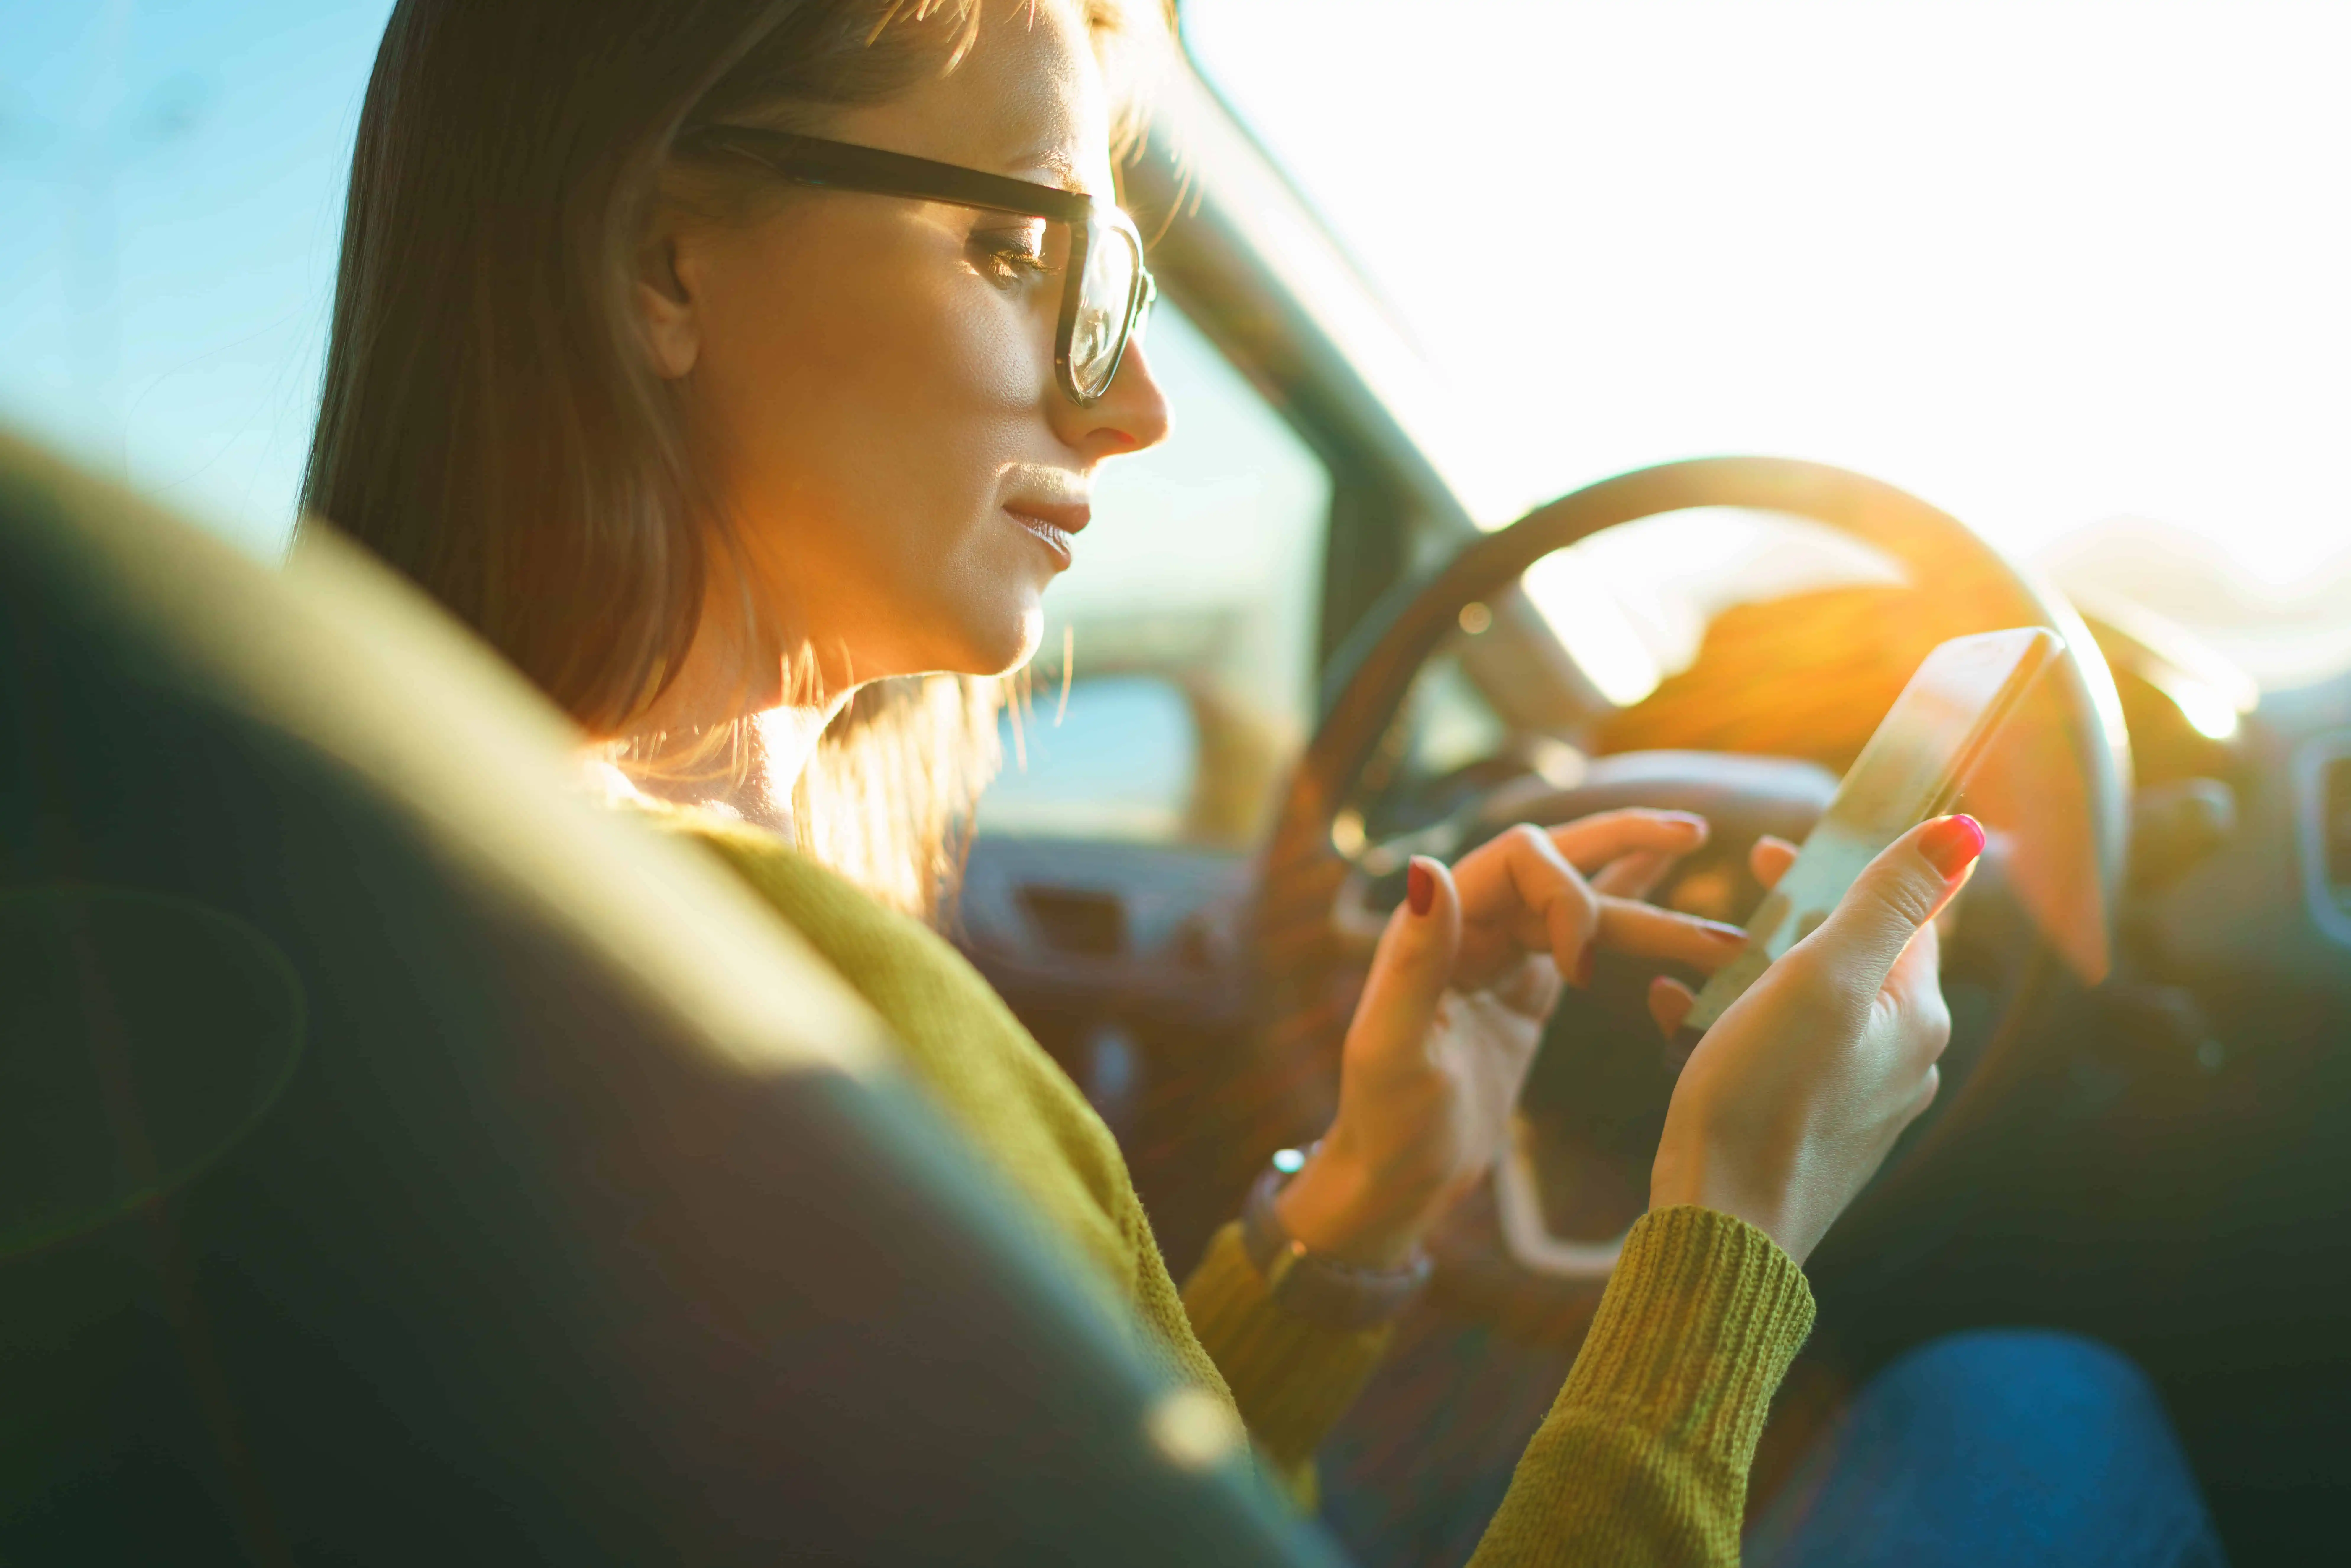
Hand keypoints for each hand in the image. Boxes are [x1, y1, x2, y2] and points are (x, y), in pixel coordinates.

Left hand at [1275, 810, 1755, 1266]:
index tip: (1581, 972)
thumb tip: (1427, 868)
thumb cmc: (1388, 1121)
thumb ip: (1413, 960)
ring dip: (1653, 905)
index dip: (1567, 896)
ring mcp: (1503, 953)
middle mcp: (1471, 924)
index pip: (1521, 859)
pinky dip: (1627, 908)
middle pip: (1558, 857)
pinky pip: (1584, 934)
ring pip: (1586, 905)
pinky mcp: (1528, 986)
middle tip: (1695, 833)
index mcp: (1438, 925)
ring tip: (1729, 923)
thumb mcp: (1392, 1047)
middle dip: (1625, 841)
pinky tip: (1664, 882)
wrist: (1398, 1176)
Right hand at [1647, 814, 1983, 1264]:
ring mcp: (1856, 1101)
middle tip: (1733, 900)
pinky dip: (1730, 1024)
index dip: (1849, 869)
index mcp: (1913, 1019)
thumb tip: (1963, 832)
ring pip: (1809, 1007)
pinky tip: (1677, 1014)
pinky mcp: (1810, 1131)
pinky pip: (1778, 1054)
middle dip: (1792, 920)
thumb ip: (1888, 901)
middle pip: (1853, 959)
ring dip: (1751, 971)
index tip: (1775, 850)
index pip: (1905, 917)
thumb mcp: (1822, 979)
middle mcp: (1900, 1061)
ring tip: (1692, 963)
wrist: (1721, 1226)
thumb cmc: (1765, 1099)